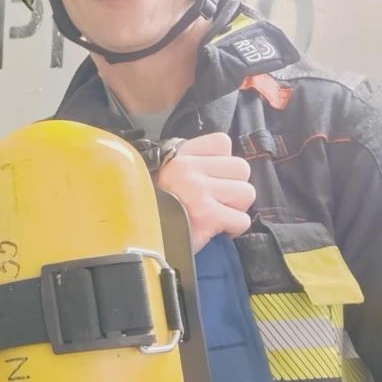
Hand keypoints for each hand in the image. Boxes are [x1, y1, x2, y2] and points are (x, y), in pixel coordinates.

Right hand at [155, 132, 254, 250]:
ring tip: (216, 215)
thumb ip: (189, 163)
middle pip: (241, 168)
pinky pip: (242, 220)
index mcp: (179, 155)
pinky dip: (233, 228)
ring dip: (235, 208)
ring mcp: (199, 192)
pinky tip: (215, 230)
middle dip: (234, 188)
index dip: (222, 164)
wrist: (135, 238)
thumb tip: (219, 163)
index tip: (210, 179)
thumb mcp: (163, 173)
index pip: (222, 143)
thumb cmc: (153, 208)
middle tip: (216, 201)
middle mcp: (188, 168)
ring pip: (247, 193)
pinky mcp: (208, 217)